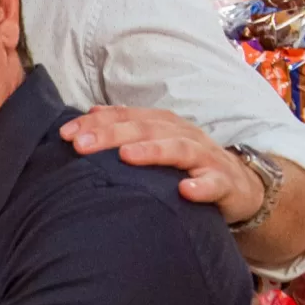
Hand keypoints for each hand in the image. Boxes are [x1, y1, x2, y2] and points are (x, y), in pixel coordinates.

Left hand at [60, 107, 261, 221]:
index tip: (64, 134)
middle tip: (81, 145)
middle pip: (146, 129)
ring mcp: (206, 158)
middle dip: (112, 134)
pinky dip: (201, 187)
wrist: (239, 185)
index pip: (126, 117)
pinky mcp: (225, 183)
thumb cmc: (186, 165)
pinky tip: (184, 191)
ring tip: (126, 156)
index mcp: (163, 125)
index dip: (96, 123)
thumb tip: (90, 113)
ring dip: (152, 151)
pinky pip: (214, 184)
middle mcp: (183, 135)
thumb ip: (125, 129)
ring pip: (179, 149)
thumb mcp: (156, 143)